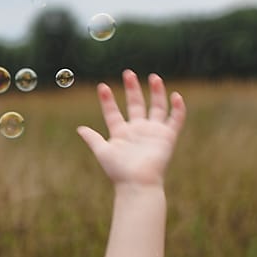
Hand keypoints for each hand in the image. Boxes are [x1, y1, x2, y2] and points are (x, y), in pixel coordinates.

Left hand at [77, 70, 185, 186]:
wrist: (137, 183)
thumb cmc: (118, 170)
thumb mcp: (102, 152)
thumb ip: (92, 139)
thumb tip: (79, 128)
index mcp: (121, 133)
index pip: (113, 112)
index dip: (107, 100)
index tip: (102, 87)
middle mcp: (137, 130)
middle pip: (135, 104)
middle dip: (132, 89)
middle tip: (128, 73)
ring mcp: (153, 132)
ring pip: (157, 107)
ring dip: (156, 92)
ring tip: (153, 77)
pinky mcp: (167, 136)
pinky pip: (175, 119)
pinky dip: (178, 108)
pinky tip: (176, 95)